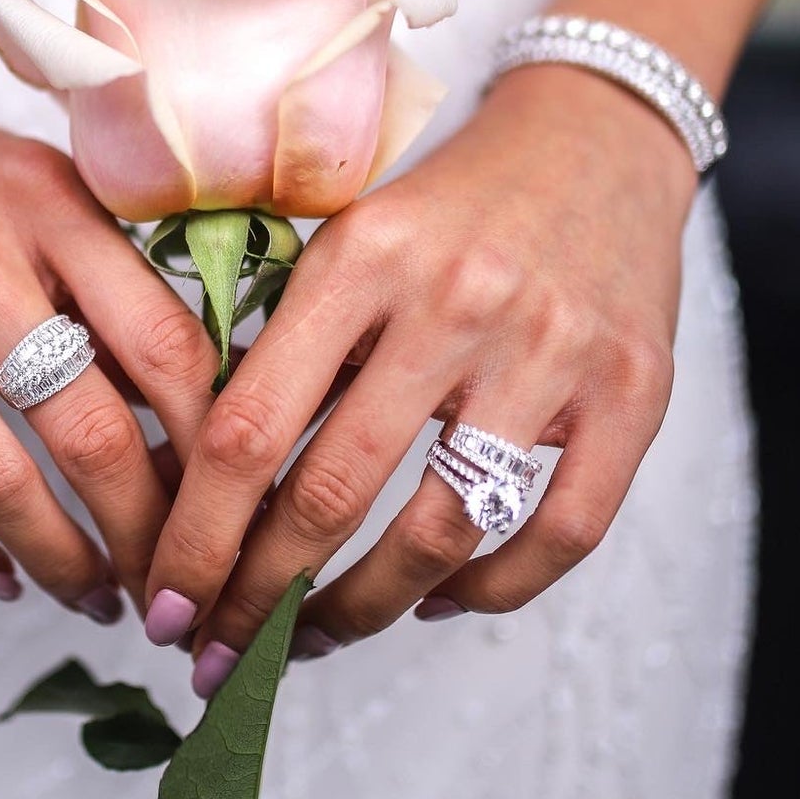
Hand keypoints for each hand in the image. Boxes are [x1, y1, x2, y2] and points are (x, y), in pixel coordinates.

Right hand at [0, 17, 218, 618]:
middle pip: (88, 428)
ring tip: (95, 598)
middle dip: (146, 534)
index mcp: (49, 204)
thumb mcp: (45, 190)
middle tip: (173, 586)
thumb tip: (204, 418)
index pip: (165, 345)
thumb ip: (117, 285)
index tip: (237, 505)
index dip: (214, 445)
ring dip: (57, 561)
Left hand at [142, 64, 698, 687]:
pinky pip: (560, 534)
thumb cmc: (446, 204)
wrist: (595, 140)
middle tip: (222, 659)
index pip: (249, 427)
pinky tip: (439, 602)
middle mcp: (453, 303)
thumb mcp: (348, 240)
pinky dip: (491, 591)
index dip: (197, 537)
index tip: (166, 607)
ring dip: (363, 612)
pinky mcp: (633, 392)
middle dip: (260, 601)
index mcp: (360, 257)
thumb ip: (286, 344)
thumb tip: (198, 492)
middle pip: (331, 496)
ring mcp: (550, 351)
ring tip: (313, 642)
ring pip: (439, 533)